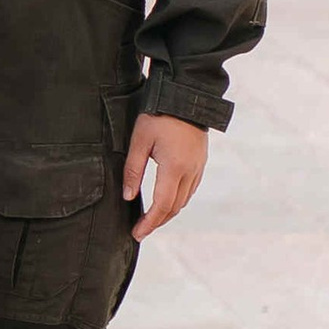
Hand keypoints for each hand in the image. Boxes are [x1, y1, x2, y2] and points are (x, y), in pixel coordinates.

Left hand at [124, 111, 207, 239]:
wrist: (186, 95)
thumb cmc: (159, 115)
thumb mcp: (139, 140)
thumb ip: (133, 170)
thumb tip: (128, 197)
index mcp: (174, 167)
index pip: (162, 205)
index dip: (149, 222)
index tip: (137, 233)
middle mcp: (190, 171)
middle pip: (174, 207)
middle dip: (157, 222)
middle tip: (140, 230)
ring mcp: (198, 167)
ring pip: (184, 200)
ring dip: (167, 212)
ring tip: (150, 219)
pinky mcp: (200, 162)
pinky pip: (190, 189)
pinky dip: (177, 200)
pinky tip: (165, 201)